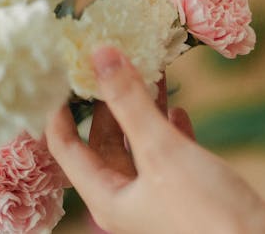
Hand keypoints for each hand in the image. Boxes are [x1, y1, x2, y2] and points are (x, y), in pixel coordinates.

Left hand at [46, 46, 264, 233]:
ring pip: (140, 144)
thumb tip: (101, 55)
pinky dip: (171, 129)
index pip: (66, 148)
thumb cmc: (204, 209)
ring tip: (149, 74)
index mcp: (107, 196)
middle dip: (108, 103)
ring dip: (143, 110)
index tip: (63, 74)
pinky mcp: (189, 191)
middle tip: (111, 64)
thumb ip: (129, 102)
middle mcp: (128, 198)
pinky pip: (170, 154)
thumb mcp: (160, 150)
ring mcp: (159, 195)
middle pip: (104, 143)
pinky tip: (179, 110)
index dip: (60, 111)